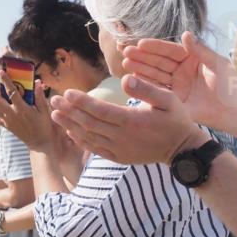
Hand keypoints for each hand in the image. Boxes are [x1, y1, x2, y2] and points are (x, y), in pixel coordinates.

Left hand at [0, 74, 55, 151]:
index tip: (1, 71)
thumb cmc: (44, 126)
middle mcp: (12, 115)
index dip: (5, 80)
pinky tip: (3, 108)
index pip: (11, 91)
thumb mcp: (44, 110)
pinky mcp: (7, 127)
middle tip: (0, 85)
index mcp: (22, 109)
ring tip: (2, 95)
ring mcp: (8, 122)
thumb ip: (39, 96)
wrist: (40, 144)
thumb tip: (37, 82)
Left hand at [48, 75, 207, 164]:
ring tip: (54, 114)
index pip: (101, 110)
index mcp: (133, 120)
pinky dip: (80, 140)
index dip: (82, 102)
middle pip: (89, 123)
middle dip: (69, 111)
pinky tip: (69, 130)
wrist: (182, 150)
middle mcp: (122, 137)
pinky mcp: (117, 157)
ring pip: (88, 136)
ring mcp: (118, 149)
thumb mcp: (168, 100)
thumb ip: (146, 89)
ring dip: (69, 125)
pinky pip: (94, 149)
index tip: (67, 93)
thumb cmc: (176, 120)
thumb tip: (124, 79)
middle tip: (54, 99)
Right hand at [121, 32, 236, 129]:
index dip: (155, 47)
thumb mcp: (218, 64)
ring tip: (125, 63)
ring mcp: (176, 84)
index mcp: (191, 58)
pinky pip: (156, 90)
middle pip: (158, 61)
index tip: (141, 43)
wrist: (234, 112)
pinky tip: (132, 79)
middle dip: (142, 56)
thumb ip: (201, 50)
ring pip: (154, 74)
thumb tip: (185, 33)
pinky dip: (144, 85)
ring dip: (139, 69)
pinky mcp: (172, 99)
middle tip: (126, 52)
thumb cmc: (231, 86)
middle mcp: (181, 70)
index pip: (170, 50)